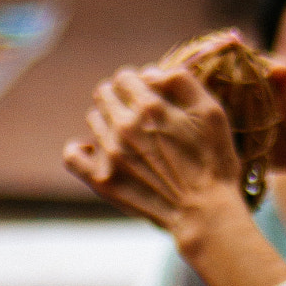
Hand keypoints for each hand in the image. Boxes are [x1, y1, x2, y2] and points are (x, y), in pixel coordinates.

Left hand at [63, 63, 245, 237]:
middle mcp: (125, 126)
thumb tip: (151, 72)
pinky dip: (80, 148)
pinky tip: (96, 150)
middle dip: (120, 97)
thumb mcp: (211, 111)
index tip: (149, 94)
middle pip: (104, 92)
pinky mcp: (101, 180)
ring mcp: (109, 154)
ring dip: (107, 121)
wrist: (204, 212)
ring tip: (129, 137)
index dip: (138, 82)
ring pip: (93, 118)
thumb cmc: (213, 160)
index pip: (125, 76)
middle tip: (138, 114)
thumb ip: (180, 80)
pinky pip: (72, 154)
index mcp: (150, 106)